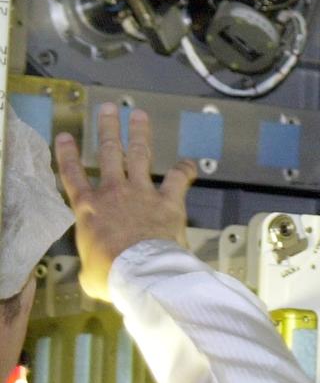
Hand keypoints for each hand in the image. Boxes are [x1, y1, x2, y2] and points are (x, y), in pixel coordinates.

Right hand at [54, 105, 197, 301]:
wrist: (140, 270)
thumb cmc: (110, 274)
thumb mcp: (90, 271)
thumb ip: (94, 261)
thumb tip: (98, 270)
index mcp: (87, 208)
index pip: (72, 175)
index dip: (67, 154)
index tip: (66, 136)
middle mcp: (113, 192)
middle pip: (108, 153)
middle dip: (108, 128)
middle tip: (108, 109)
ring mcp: (142, 192)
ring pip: (139, 154)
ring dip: (140, 133)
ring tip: (139, 115)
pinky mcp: (168, 199)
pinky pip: (178, 179)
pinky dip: (185, 170)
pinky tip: (190, 163)